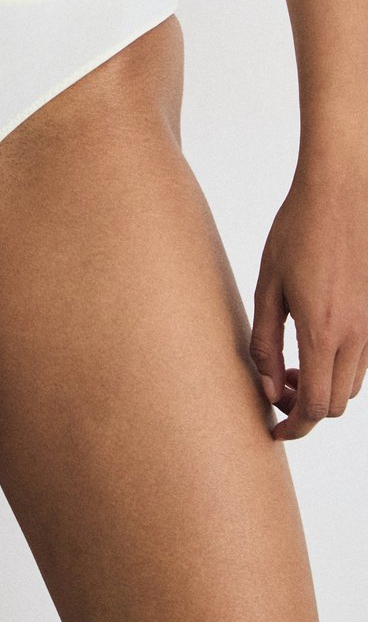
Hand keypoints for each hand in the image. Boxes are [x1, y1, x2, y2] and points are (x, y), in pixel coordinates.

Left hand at [250, 167, 367, 439]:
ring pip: (350, 384)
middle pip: (335, 404)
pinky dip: (336, 365)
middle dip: (304, 408)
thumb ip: (264, 341)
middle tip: (275, 386)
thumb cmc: (296, 232)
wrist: (340, 191)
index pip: (314, 406)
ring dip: (322, 386)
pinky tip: (311, 339)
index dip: (293, 427)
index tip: (273, 430)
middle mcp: (355, 335)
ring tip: (289, 361)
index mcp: (322, 331)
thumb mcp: (267, 285)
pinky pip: (361, 359)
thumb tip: (267, 387)